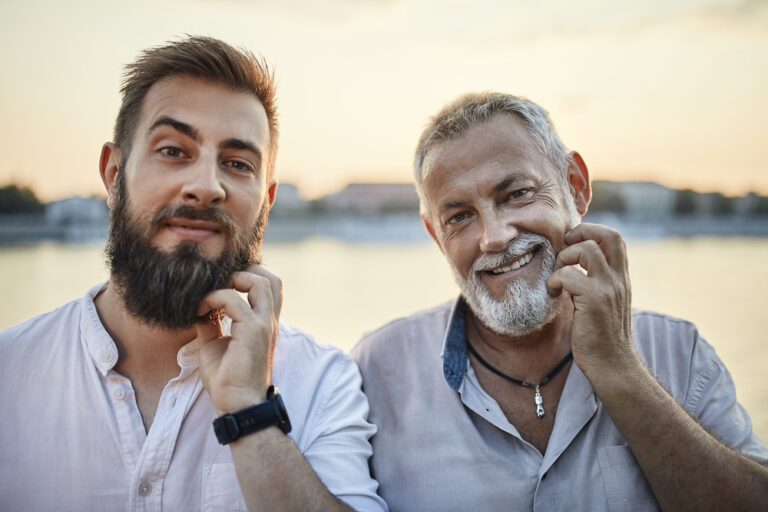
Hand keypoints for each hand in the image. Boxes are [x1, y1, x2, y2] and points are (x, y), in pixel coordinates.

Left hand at [195, 264, 282, 414]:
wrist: (237, 405)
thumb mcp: (215, 344)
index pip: (268, 287)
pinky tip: (200, 309)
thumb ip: (211, 324)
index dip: (247, 276)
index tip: (220, 284)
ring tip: (210, 293)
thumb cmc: (228, 380)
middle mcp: (268, 320)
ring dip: (231, 280)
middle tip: (216, 284)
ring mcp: (263, 324)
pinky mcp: (252, 331)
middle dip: (242, 272)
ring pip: (259, 281)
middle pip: (269, 278)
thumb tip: (198, 308)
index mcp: (263, 323)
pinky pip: (233, 300)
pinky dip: (214, 297)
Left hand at [546, 223, 635, 378]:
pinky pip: (568, 274)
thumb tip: (573, 268)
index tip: (572, 244)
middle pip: (609, 234)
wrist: (613, 366)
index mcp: (622, 278)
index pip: (615, 239)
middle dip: (581, 232)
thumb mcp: (604, 304)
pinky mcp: (594, 300)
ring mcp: (609, 288)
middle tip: (564, 249)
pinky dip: (554, 280)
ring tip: (558, 278)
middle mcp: (619, 279)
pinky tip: (554, 294)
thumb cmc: (603, 338)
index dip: (592, 232)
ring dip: (564, 258)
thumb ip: (595, 284)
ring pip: (586, 249)